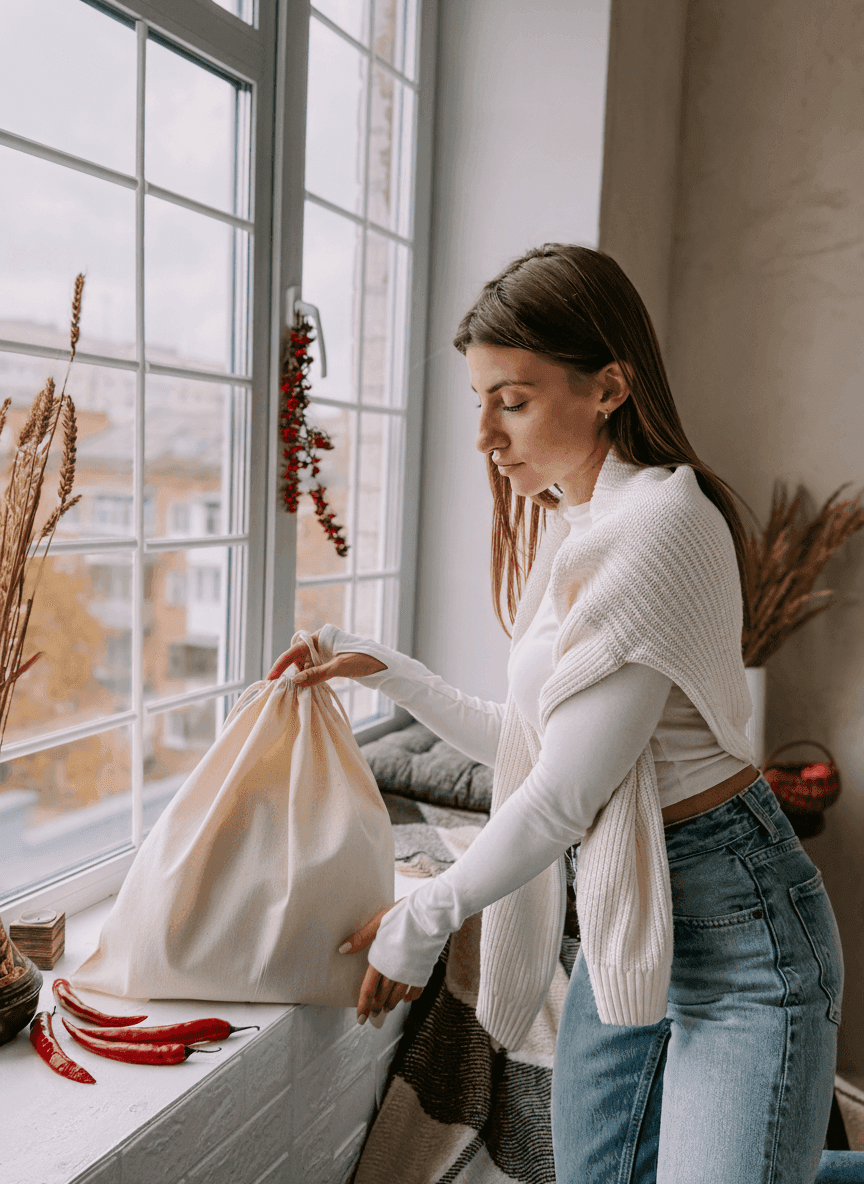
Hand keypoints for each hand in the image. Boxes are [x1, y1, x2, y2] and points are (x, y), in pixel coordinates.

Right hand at [266, 629, 386, 683]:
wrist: (386, 665)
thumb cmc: (365, 659)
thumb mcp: (340, 667)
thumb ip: (317, 673)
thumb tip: (296, 681)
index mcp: (320, 637)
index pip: (294, 650)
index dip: (281, 665)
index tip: (271, 679)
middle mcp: (320, 643)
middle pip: (298, 659)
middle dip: (293, 673)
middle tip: (288, 690)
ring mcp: (325, 654)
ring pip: (305, 666)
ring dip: (302, 678)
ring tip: (300, 692)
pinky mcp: (330, 663)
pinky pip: (314, 671)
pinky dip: (311, 680)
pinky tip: (308, 690)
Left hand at [339, 905, 423, 1022]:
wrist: (431, 915)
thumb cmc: (404, 915)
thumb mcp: (379, 922)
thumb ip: (361, 937)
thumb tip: (342, 949)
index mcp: (381, 960)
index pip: (368, 988)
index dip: (363, 1005)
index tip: (360, 1019)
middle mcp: (396, 970)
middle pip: (383, 995)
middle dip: (377, 1006)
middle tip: (372, 1015)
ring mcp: (411, 972)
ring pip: (399, 994)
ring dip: (392, 1003)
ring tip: (387, 1009)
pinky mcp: (424, 969)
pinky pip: (417, 988)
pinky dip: (411, 996)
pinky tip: (407, 999)